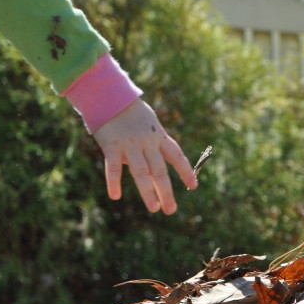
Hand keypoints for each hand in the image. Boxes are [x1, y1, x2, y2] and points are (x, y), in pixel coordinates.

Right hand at [92, 99, 196, 214]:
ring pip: (142, 172)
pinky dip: (114, 182)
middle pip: (160, 171)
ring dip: (148, 192)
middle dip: (166, 192)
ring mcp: (130, 144)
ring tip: (154, 208)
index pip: (177, 156)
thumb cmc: (131, 112)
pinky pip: (113, 167)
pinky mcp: (112, 145)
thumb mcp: (150, 124)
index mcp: (159, 136)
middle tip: (170, 210)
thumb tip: (151, 172)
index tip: (194, 185)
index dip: (186, 171)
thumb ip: (153, 146)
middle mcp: (147, 142)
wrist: (109, 94)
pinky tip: (115, 196)